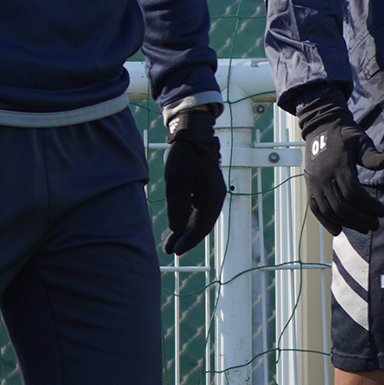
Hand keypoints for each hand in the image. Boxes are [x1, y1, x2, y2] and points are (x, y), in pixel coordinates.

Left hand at [161, 108, 226, 254]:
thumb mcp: (176, 181)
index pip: (201, 228)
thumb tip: (177, 230)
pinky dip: (186, 219)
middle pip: (201, 226)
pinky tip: (175, 224)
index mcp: (211, 198)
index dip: (187, 241)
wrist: (192, 133)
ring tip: (168, 241)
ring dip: (184, 230)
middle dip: (185, 239)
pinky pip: (198, 210)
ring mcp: (211, 193)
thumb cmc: (184, 155)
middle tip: (168, 250)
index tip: (174, 251)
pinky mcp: (205, 188)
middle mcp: (215, 198)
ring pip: (199, 218)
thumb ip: (177, 206)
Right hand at [293, 83, 383, 235]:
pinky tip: (338, 231)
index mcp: (338, 164)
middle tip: (376, 224)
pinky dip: (325, 221)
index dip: (368, 205)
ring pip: (329, 210)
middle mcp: (323, 175)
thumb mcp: (361, 140)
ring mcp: (314, 181)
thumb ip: (371, 155)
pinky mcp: (309, 185)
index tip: (382, 211)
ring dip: (347, 223)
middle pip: (342, 205)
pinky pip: (315, 208)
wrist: (321, 126)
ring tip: (364, 229)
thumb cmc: (345, 134)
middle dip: (361, 218)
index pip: (353, 192)